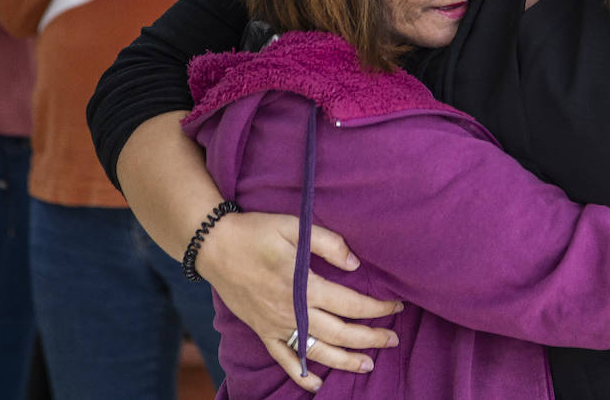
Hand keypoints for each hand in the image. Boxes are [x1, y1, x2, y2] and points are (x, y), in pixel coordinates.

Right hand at [199, 211, 401, 391]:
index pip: (350, 303)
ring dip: (345, 360)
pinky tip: (317, 384)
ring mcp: (275, 325)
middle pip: (340, 333)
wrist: (213, 246)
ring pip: (317, 352)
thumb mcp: (293, 226)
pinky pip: (284, 359)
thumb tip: (355, 264)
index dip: (376, 307)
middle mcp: (291, 311)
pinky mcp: (262, 331)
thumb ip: (327, 243)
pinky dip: (301, 375)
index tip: (396, 306)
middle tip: (393, 339)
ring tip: (368, 364)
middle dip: (370, 337)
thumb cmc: (255, 232)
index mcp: (302, 285)